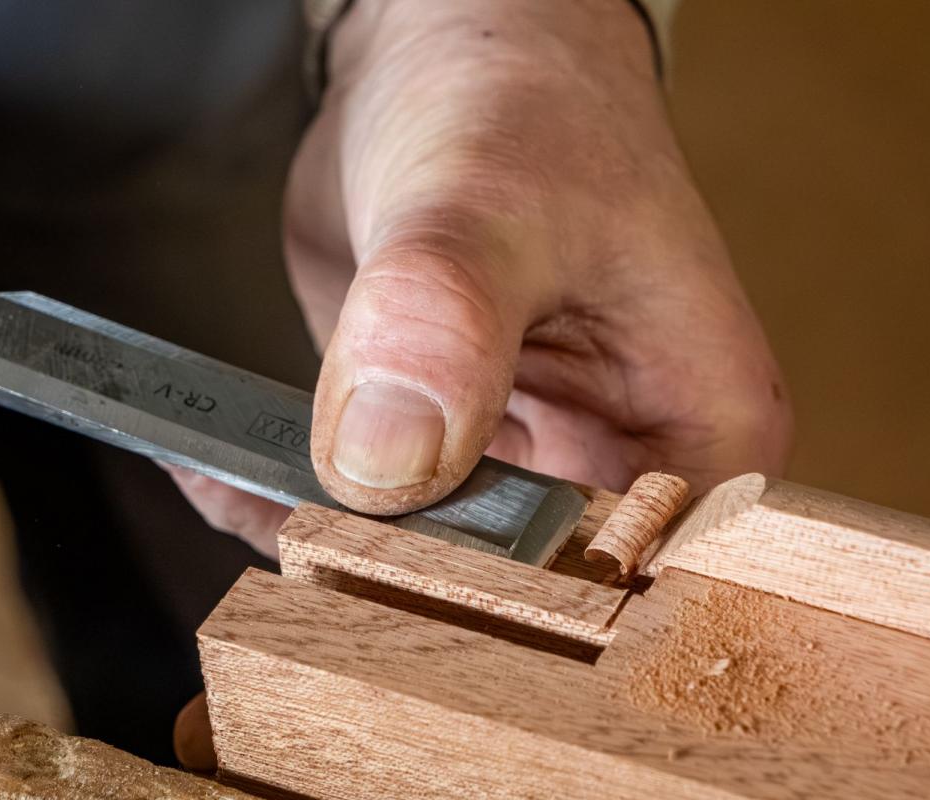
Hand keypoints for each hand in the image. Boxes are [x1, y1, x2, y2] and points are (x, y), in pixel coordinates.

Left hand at [177, 0, 791, 553]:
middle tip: (297, 556)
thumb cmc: (522, 105)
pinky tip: (220, 465)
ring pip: (441, 576)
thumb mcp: (486, 196)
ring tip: (245, 496)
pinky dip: (293, 508)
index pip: (635, 581)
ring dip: (339, 555)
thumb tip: (386, 465)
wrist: (456, 62)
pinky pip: (375, 524)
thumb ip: (442, 322)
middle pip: (534, 602)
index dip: (520, 608)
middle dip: (412, 594)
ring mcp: (544, 477)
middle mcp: (636, 474)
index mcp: (709, 433)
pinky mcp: (459, 467)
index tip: (392, 586)